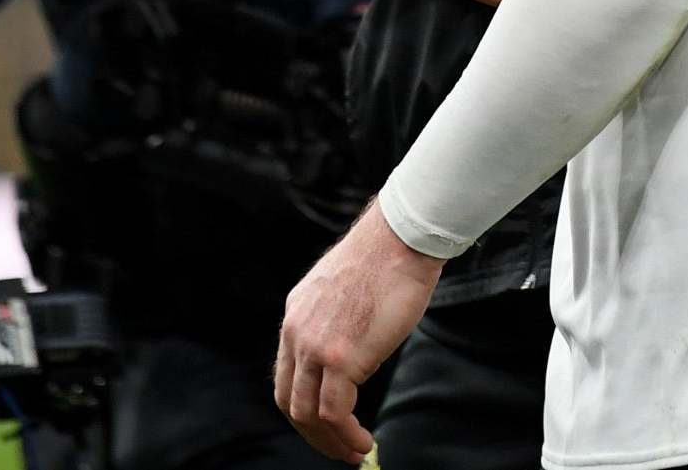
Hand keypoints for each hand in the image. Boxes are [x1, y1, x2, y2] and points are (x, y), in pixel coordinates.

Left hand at [276, 200, 444, 461]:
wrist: (400, 239)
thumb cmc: (386, 259)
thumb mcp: (342, 289)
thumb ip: (334, 321)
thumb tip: (351, 356)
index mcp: (295, 315)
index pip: (287, 376)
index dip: (304, 408)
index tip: (326, 425)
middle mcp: (296, 333)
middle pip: (290, 401)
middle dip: (313, 434)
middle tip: (338, 449)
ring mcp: (315, 347)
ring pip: (308, 414)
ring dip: (330, 441)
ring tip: (354, 452)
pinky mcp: (340, 358)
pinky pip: (335, 413)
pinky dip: (346, 435)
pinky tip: (363, 441)